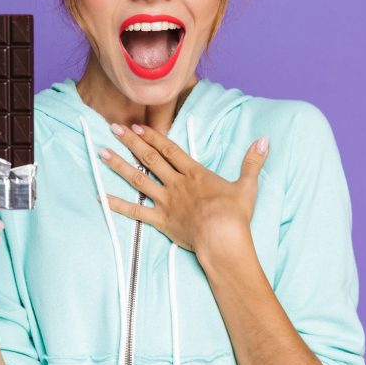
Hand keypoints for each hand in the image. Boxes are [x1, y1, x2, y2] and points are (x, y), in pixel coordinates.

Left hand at [98, 123, 268, 254]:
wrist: (222, 239)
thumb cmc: (235, 215)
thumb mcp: (247, 185)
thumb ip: (252, 161)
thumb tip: (264, 140)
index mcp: (195, 174)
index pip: (170, 149)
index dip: (153, 136)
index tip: (138, 125)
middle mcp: (176, 184)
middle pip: (150, 159)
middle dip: (131, 142)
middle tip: (113, 128)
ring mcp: (166, 202)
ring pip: (138, 180)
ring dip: (119, 166)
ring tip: (102, 153)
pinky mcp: (161, 221)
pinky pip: (136, 212)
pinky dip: (118, 205)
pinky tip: (102, 198)